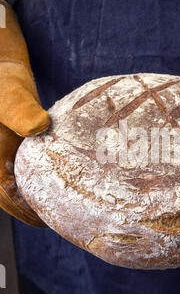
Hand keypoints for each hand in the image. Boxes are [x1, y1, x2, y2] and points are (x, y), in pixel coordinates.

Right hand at [0, 0, 49, 225]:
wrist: (0, 72)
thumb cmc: (3, 82)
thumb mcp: (11, 94)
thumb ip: (21, 110)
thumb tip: (39, 125)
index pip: (5, 195)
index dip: (26, 211)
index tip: (48, 221)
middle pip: (10, 197)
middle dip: (32, 211)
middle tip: (59, 221)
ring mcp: (2, 159)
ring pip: (15, 188)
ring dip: (33, 200)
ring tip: (58, 210)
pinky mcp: (12, 152)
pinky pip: (20, 175)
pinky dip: (35, 184)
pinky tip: (52, 186)